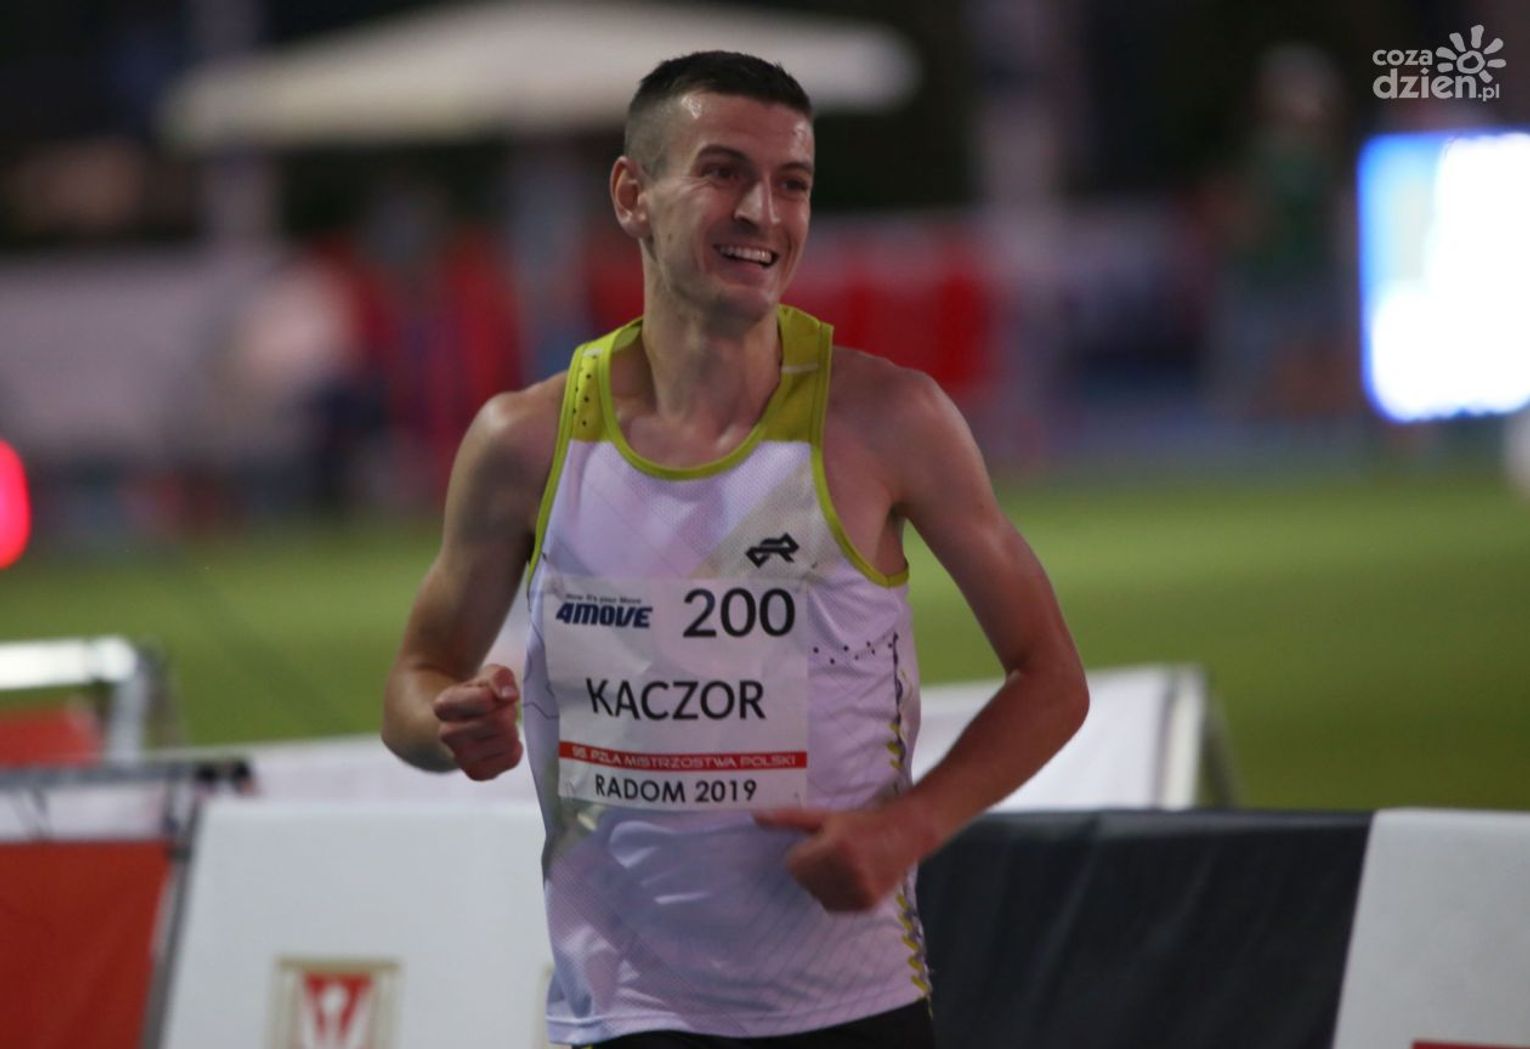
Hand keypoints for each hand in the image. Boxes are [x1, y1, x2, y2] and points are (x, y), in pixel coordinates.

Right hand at [432, 664, 522, 780]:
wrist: (461, 725)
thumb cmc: (477, 697)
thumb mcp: (487, 676)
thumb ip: (499, 677)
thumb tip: (509, 696)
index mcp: (444, 705)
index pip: (485, 701)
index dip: (498, 696)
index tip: (493, 697)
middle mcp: (446, 734)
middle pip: (499, 722)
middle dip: (508, 713)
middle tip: (501, 711)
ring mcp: (459, 757)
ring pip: (508, 740)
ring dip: (511, 730)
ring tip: (499, 727)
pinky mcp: (476, 773)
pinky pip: (512, 758)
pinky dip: (515, 748)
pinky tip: (500, 742)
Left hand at [753, 804, 931, 912]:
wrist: (904, 834)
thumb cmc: (861, 822)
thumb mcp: (825, 817)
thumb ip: (789, 818)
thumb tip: (756, 816)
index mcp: (837, 847)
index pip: (795, 865)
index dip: (804, 852)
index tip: (822, 843)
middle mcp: (849, 872)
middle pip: (805, 881)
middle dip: (812, 867)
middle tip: (834, 853)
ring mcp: (860, 891)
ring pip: (817, 896)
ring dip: (823, 882)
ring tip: (843, 864)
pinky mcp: (867, 904)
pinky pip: (833, 906)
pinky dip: (836, 894)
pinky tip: (852, 877)